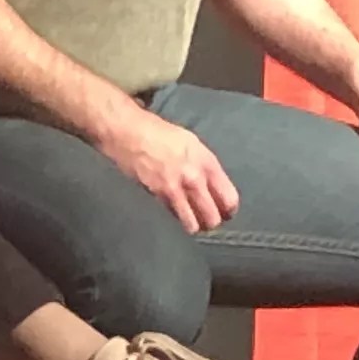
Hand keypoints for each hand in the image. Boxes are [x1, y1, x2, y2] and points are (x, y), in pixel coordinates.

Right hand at [97, 103, 240, 232]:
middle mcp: (195, 177)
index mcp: (207, 162)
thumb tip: (212, 186)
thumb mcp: (191, 144)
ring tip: (190, 222)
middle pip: (213, 217)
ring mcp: (176, 189)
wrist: (129, 133)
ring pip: (194, 224)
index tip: (224, 212)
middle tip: (206, 219)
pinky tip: (175, 214)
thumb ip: (204, 166)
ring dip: (194, 226)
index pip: (229, 198)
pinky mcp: (158, 196)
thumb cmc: (159, 134)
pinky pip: (175, 218)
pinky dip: (177, 221)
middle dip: (211, 222)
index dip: (228, 210)